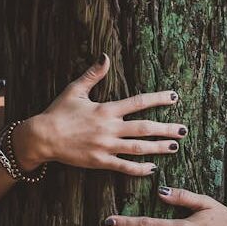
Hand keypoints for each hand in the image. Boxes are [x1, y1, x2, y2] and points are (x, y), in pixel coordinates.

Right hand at [14, 54, 185, 176]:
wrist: (42, 137)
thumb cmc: (58, 112)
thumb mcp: (75, 90)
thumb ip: (93, 74)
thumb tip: (105, 56)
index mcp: (106, 110)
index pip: (138, 102)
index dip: (158, 99)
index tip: (174, 97)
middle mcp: (109, 128)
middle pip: (144, 128)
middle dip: (166, 128)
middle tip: (183, 130)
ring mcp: (106, 147)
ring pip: (138, 148)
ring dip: (158, 148)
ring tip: (174, 147)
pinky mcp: (100, 162)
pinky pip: (124, 167)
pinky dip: (139, 169)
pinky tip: (152, 168)